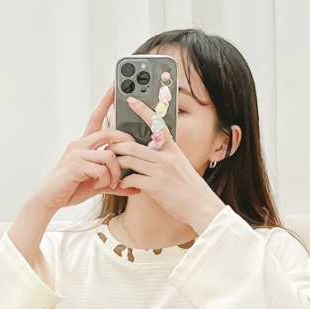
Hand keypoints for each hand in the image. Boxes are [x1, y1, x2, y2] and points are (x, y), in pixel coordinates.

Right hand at [33, 87, 139, 212]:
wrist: (49, 199)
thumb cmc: (70, 189)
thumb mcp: (97, 184)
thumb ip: (115, 183)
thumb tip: (135, 187)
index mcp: (83, 145)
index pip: (95, 119)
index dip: (105, 103)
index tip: (113, 88)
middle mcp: (79, 145)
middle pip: (109, 133)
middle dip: (125, 143)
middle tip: (131, 158)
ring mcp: (77, 153)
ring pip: (109, 155)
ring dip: (116, 172)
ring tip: (112, 183)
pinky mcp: (76, 165)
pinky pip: (102, 169)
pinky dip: (106, 180)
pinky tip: (100, 186)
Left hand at [109, 97, 223, 231]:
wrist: (200, 206)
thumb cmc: (190, 188)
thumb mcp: (180, 165)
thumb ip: (165, 157)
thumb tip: (149, 154)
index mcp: (172, 149)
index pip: (157, 124)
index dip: (143, 110)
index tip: (131, 100)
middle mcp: (166, 157)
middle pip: (134, 146)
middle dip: (117, 146)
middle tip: (109, 148)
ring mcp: (160, 171)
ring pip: (130, 161)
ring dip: (117, 164)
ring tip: (112, 167)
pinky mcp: (155, 186)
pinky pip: (132, 179)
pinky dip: (124, 181)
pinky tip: (122, 184)